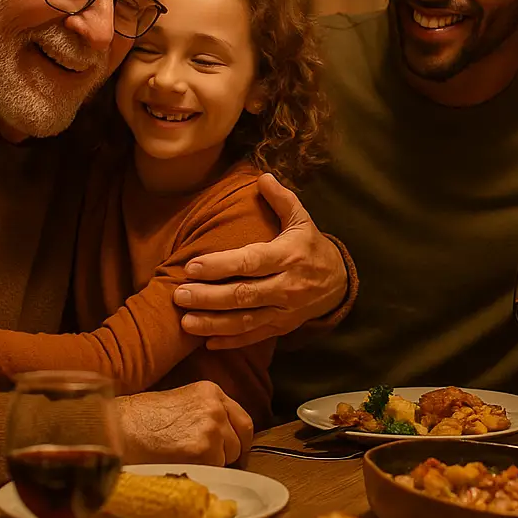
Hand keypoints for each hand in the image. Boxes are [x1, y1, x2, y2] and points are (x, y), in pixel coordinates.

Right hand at [115, 382, 253, 465]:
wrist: (116, 428)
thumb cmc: (137, 419)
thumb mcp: (178, 403)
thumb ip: (202, 415)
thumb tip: (218, 439)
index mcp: (211, 392)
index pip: (242, 421)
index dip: (237, 440)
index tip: (232, 453)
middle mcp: (216, 407)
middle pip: (238, 440)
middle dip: (226, 455)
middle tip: (207, 464)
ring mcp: (212, 428)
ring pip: (227, 457)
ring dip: (212, 465)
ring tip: (185, 464)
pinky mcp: (204, 450)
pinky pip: (214, 470)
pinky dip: (202, 474)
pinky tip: (181, 469)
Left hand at [175, 174, 347, 347]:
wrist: (339, 283)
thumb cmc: (311, 247)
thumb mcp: (302, 220)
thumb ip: (281, 200)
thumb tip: (262, 176)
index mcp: (289, 256)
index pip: (251, 262)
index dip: (221, 266)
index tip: (192, 266)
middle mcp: (287, 286)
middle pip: (243, 295)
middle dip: (209, 297)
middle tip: (179, 294)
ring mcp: (285, 310)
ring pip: (246, 320)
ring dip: (213, 323)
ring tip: (185, 321)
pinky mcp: (282, 327)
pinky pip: (254, 336)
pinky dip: (231, 341)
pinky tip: (207, 342)